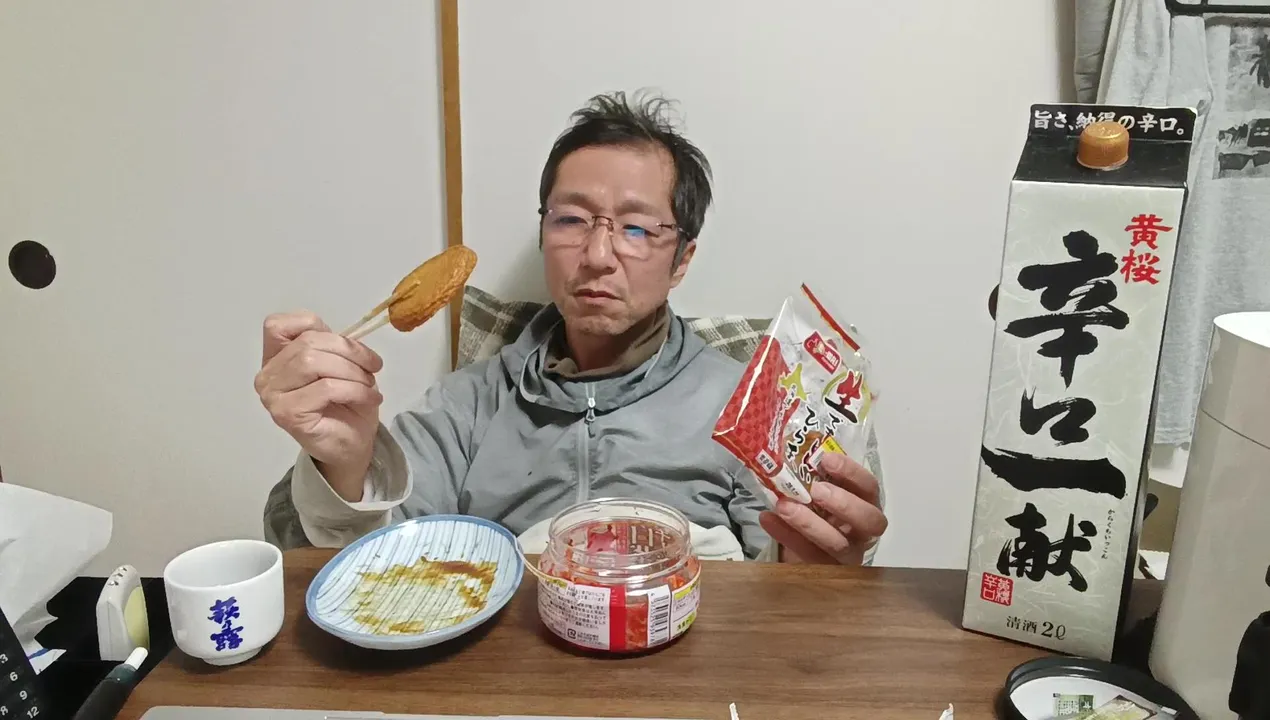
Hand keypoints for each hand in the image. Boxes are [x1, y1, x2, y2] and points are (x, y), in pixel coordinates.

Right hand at [254, 312, 383, 500]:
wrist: (351, 445)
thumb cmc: (346, 404)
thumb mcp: (341, 364)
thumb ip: (331, 345)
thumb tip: (345, 336)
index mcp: (275, 359)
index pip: (278, 325)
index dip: (314, 325)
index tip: (348, 346)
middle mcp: (267, 376)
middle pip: (307, 342)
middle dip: (348, 351)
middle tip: (373, 366)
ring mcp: (273, 396)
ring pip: (313, 362)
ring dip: (352, 371)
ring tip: (369, 385)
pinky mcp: (287, 414)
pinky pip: (325, 388)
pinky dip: (355, 389)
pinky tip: (369, 398)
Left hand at [759, 452, 887, 564]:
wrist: (801, 547)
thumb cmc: (818, 511)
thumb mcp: (823, 492)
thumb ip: (817, 477)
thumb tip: (791, 452)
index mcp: (866, 505)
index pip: (869, 488)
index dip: (852, 473)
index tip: (826, 459)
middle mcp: (863, 532)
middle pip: (869, 521)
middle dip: (843, 503)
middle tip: (815, 490)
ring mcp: (847, 556)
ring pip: (838, 544)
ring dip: (809, 523)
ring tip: (784, 506)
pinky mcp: (825, 572)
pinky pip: (808, 557)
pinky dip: (787, 537)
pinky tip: (768, 519)